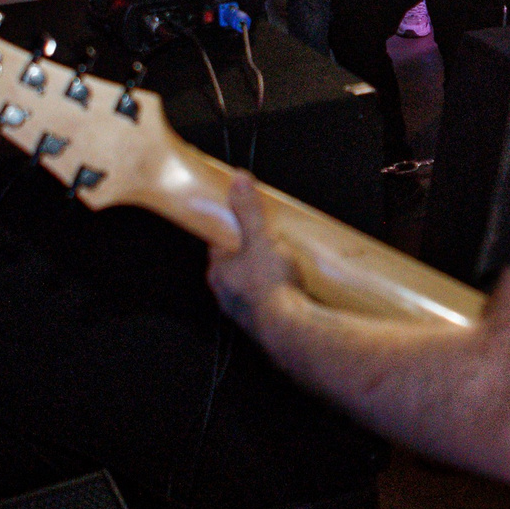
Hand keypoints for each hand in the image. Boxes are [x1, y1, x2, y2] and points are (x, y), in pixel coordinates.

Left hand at [209, 172, 300, 339]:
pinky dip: (275, 298)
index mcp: (219, 271)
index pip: (218, 246)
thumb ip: (248, 210)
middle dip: (249, 258)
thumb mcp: (260, 238)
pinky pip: (266, 306)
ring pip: (249, 289)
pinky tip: (291, 293)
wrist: (289, 329)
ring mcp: (242, 312)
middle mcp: (225, 294)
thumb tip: (237, 179)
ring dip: (262, 280)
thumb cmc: (270, 284)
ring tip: (283, 269)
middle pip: (235, 268)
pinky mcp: (261, 326)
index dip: (231, 234)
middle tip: (269, 245)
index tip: (245, 226)